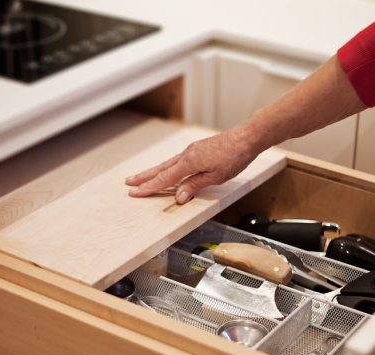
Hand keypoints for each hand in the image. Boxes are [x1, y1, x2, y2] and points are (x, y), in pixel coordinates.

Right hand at [125, 127, 260, 203]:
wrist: (246, 138)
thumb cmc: (234, 157)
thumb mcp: (215, 177)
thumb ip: (195, 186)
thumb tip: (178, 197)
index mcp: (189, 162)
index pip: (165, 179)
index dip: (149, 187)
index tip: (135, 193)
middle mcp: (187, 155)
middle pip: (161, 169)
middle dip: (144, 177)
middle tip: (129, 183)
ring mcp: (191, 151)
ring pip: (167, 163)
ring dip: (153, 171)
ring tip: (141, 177)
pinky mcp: (197, 149)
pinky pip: (177, 160)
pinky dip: (166, 166)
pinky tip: (166, 169)